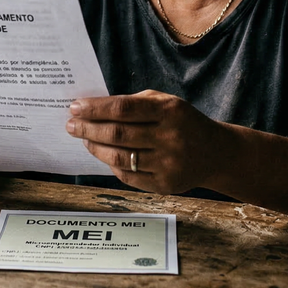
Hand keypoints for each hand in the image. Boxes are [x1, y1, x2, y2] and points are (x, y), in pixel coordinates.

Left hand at [66, 90, 230, 194]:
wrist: (217, 153)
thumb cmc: (183, 122)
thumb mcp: (166, 102)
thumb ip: (134, 103)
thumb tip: (94, 108)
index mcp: (169, 111)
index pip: (123, 109)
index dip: (95, 108)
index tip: (74, 107)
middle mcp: (170, 138)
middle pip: (117, 134)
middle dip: (88, 129)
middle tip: (71, 126)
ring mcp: (168, 164)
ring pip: (120, 158)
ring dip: (95, 148)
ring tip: (84, 140)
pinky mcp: (165, 185)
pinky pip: (128, 176)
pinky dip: (111, 164)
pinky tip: (103, 155)